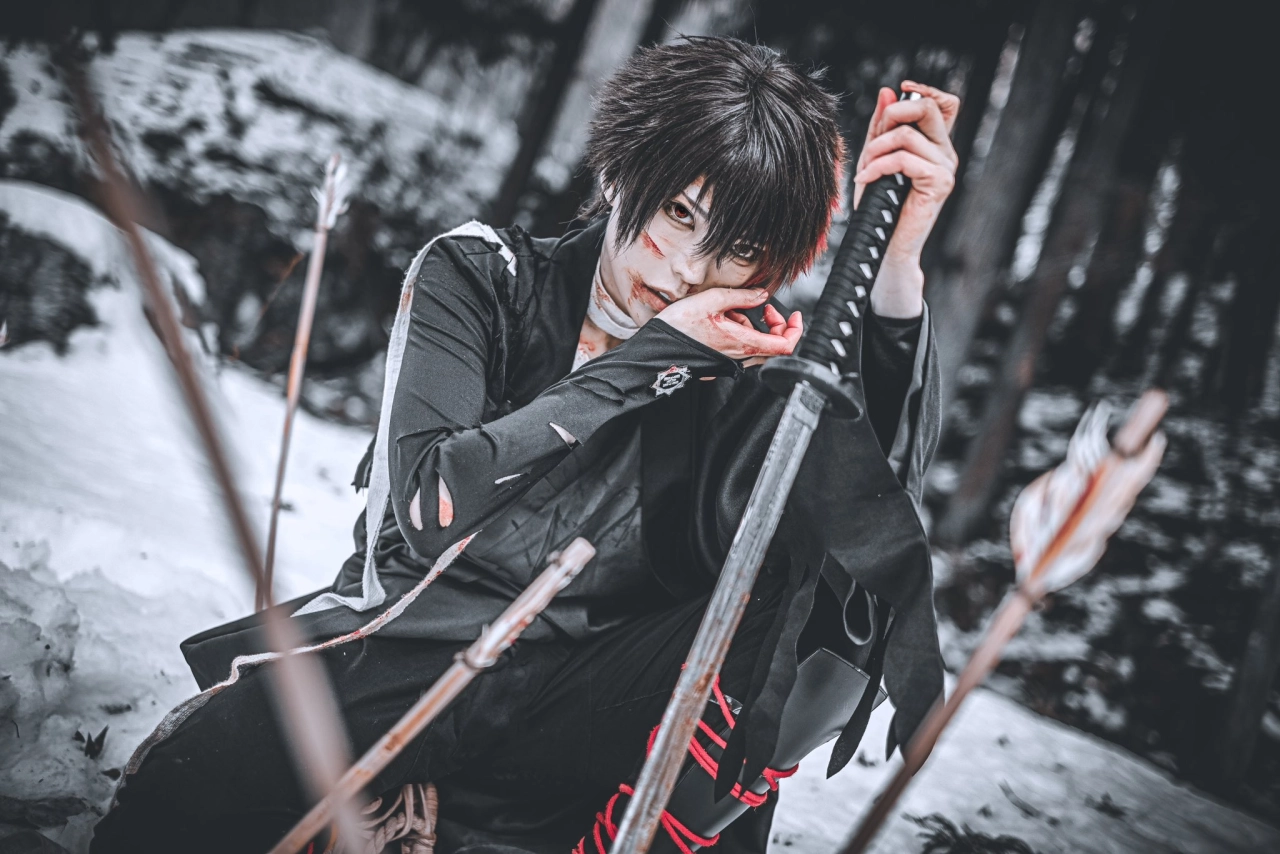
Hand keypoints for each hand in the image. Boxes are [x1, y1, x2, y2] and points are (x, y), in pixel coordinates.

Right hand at [657, 288, 802, 365]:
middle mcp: (740, 357)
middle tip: (763, 307)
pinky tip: (720, 320)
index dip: (795, 329)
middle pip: (773, 345)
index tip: (793, 315)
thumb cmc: (678, 328)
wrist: (655, 351)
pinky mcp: (720, 362)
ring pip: (755, 344)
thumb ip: (742, 297)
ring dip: (751, 325)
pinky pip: (740, 347)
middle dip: (773, 323)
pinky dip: (738, 331)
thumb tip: (762, 294)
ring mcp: (730, 362)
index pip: (785, 345)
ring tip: (730, 310)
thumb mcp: (711, 300)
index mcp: (742, 342)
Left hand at [852, 80, 959, 316]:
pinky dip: (877, 167)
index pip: (944, 103)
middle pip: (926, 109)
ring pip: (906, 136)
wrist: (885, 243)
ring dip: (875, 151)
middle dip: (891, 116)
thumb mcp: (876, 157)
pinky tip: (865, 181)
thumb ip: (881, 126)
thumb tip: (887, 91)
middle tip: (872, 141)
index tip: (902, 88)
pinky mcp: (939, 182)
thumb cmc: (879, 204)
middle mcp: (945, 152)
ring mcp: (946, 167)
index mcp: (935, 143)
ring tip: (863, 171)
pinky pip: (903, 160)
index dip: (925, 90)